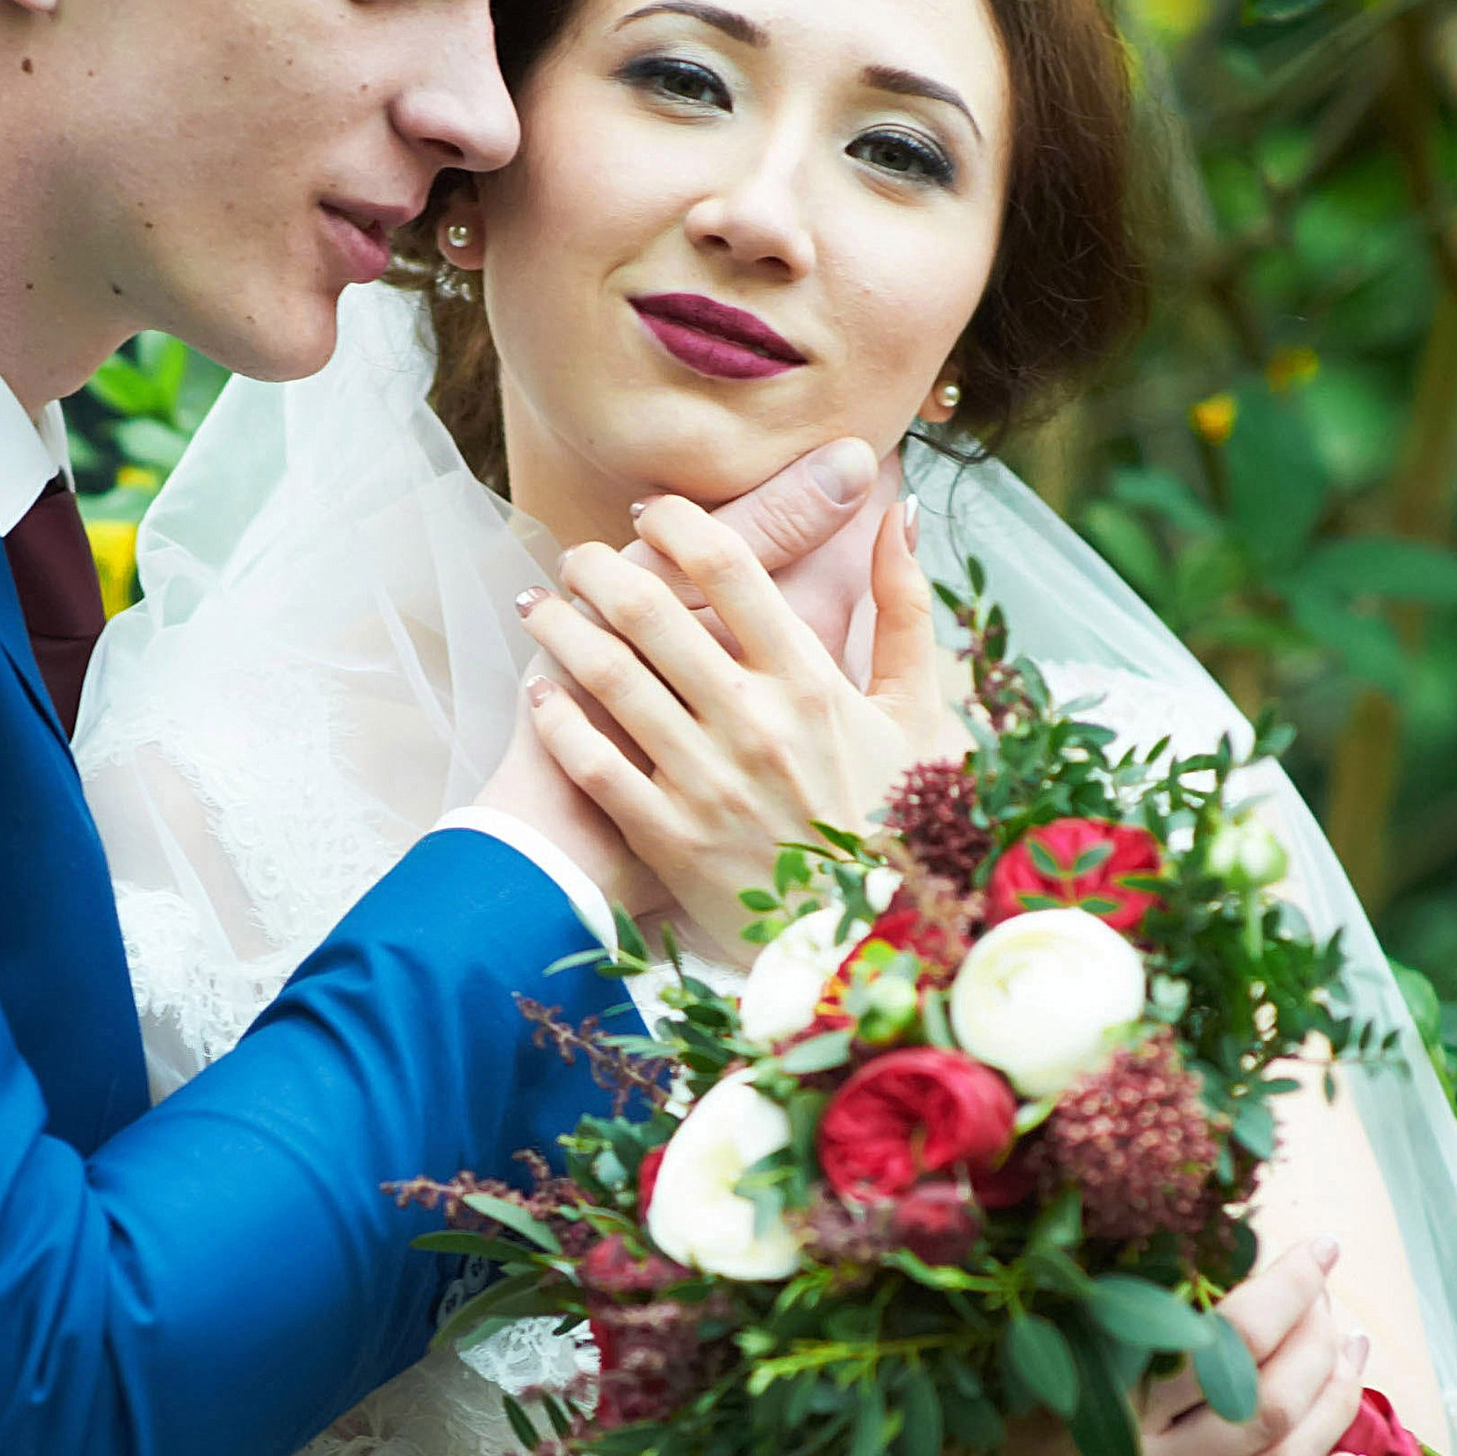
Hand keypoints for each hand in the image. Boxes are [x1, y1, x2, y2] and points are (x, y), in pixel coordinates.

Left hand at [468, 438, 917, 923]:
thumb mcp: (919, 713)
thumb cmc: (899, 822)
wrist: (874, 943)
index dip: (678, 526)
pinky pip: (593, 764)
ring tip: (537, 604)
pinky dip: (556, 719)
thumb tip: (894, 512)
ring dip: (560, 628)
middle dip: (598, 569)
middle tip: (576, 554)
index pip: (731, 570)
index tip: (652, 514)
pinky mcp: (670, 840)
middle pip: (651, 613)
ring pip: (609, 679)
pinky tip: (539, 693)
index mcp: (813, 684)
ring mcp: (707, 784)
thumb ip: (904, 609)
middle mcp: (755, 725)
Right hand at [898, 1241, 1394, 1455]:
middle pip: (1268, 1409)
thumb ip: (1106, 1313)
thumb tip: (1202, 1253)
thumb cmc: (950, 1413)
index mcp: (1090, 1411)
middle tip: (1336, 1300)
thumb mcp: (1020, 1348)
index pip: (1221, 1343)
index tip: (1317, 1248)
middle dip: (1320, 1343)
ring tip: (1353, 1358)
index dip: (1285, 1290)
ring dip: (1335, 1411)